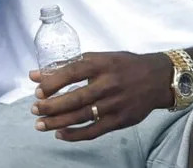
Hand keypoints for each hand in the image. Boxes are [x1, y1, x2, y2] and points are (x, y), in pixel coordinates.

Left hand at [30, 52, 171, 140]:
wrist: (157, 78)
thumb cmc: (124, 65)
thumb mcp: (100, 58)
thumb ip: (69, 65)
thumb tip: (37, 74)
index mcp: (102, 64)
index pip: (74, 72)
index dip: (54, 82)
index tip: (37, 89)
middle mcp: (108, 84)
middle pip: (76, 98)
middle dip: (52, 105)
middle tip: (35, 109)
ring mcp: (115, 104)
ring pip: (82, 116)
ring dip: (58, 122)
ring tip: (40, 124)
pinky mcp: (120, 120)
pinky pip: (94, 131)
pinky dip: (75, 135)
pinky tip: (60, 134)